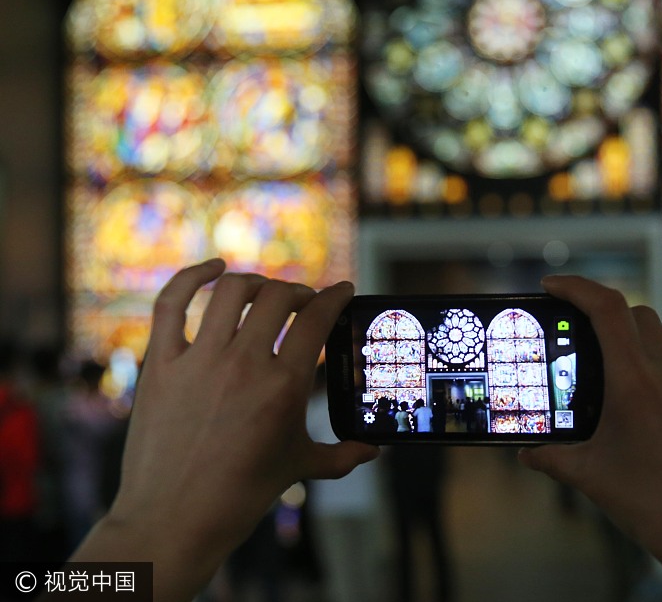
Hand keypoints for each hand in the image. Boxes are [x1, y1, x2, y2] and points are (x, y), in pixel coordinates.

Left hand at [70, 259, 378, 599]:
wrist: (175, 520)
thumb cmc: (241, 496)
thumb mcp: (298, 467)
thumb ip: (342, 455)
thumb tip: (372, 451)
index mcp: (284, 386)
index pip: (318, 319)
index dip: (336, 296)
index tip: (343, 290)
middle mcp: (243, 365)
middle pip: (278, 297)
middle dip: (299, 291)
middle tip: (303, 302)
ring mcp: (198, 361)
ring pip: (232, 292)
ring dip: (256, 283)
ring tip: (265, 292)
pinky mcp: (161, 364)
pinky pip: (171, 303)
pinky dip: (192, 277)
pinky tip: (212, 268)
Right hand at [518, 275, 661, 601]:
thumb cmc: (654, 508)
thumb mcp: (591, 479)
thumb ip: (552, 457)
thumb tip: (526, 453)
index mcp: (635, 383)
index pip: (606, 308)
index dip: (576, 286)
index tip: (551, 285)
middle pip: (637, 314)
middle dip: (604, 312)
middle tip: (576, 331)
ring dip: (632, 348)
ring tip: (607, 382)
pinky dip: (657, 383)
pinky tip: (646, 422)